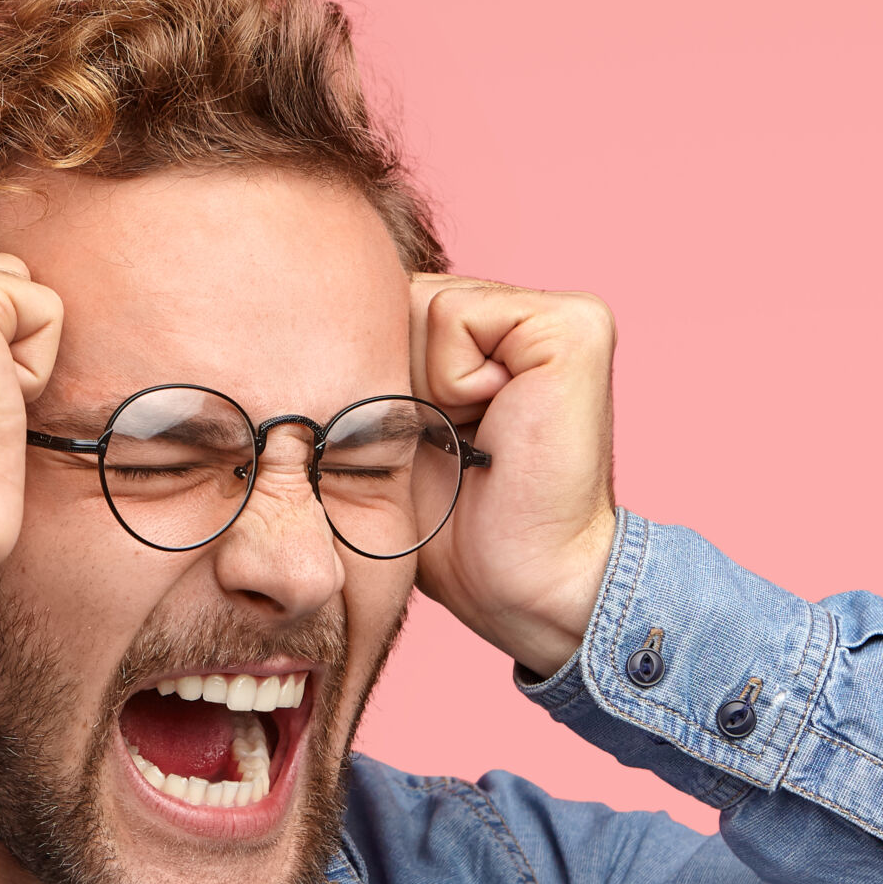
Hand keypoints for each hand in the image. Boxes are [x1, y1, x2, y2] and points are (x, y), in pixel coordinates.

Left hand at [408, 274, 618, 676]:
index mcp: (493, 336)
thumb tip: (309, 314)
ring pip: (424, 304)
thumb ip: (377, 363)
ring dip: (425, 387)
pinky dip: (451, 383)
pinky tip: (494, 425)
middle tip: (446, 444)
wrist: (522, 584)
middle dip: (398, 378)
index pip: (393, 308)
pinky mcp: (573, 325)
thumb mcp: (393, 431)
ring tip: (471, 438)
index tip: (420, 443)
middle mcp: (530, 313)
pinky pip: (455, 317)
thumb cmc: (454, 528)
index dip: (378, 376)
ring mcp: (561, 313)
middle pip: (403, 299)